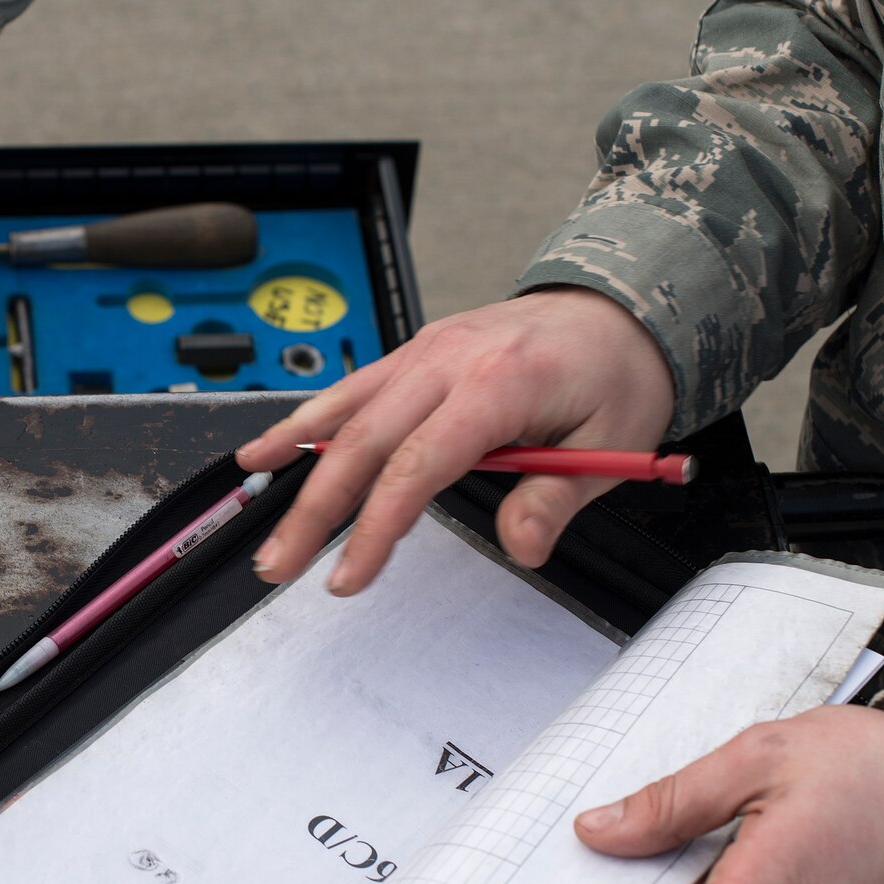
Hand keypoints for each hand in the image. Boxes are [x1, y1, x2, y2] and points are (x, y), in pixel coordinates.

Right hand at [236, 288, 674, 592]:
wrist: (620, 306)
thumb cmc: (617, 374)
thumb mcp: (614, 443)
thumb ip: (557, 498)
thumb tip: (520, 547)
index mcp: (500, 383)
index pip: (420, 464)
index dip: (377, 526)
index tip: (350, 577)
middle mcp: (450, 360)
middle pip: (365, 441)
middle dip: (316, 510)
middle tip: (281, 565)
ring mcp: (426, 352)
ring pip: (345, 410)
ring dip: (295, 466)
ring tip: (264, 522)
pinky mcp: (416, 354)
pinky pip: (351, 389)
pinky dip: (306, 421)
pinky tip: (266, 451)